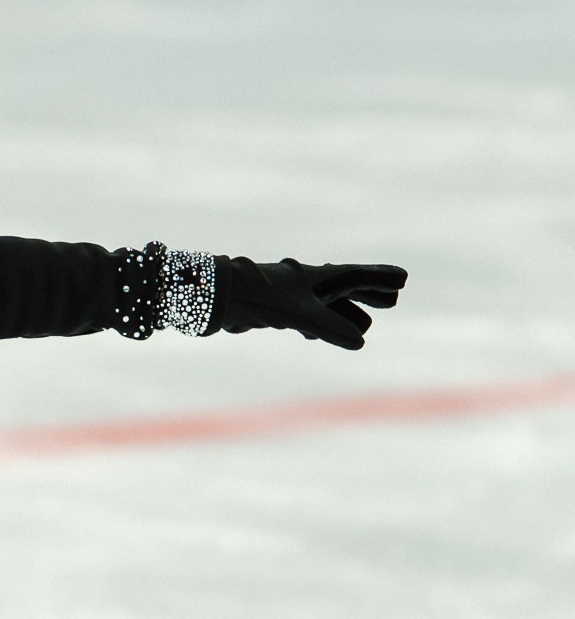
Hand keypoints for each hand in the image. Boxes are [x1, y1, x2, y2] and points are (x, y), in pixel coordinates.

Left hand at [210, 257, 407, 349]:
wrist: (216, 297)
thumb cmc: (259, 298)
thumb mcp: (300, 315)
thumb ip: (330, 328)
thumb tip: (359, 342)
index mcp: (317, 278)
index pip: (356, 276)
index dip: (379, 278)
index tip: (402, 278)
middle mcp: (306, 283)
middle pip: (344, 287)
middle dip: (368, 294)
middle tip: (392, 299)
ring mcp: (289, 295)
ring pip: (324, 303)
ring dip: (345, 312)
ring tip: (364, 325)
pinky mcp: (271, 308)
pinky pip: (303, 314)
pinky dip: (318, 321)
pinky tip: (315, 334)